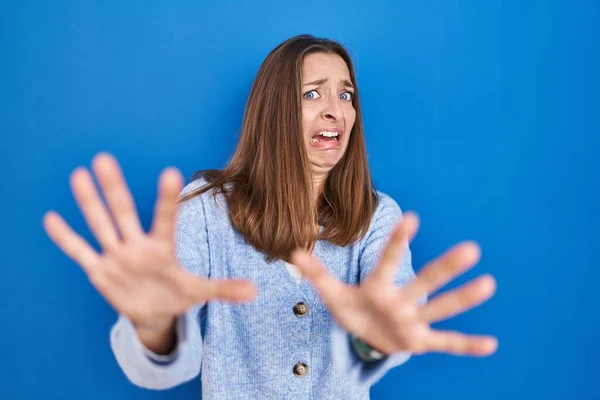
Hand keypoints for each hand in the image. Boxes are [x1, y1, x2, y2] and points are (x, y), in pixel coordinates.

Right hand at [43, 153, 255, 331]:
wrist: (153, 312)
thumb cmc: (176, 295)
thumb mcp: (199, 293)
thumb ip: (223, 289)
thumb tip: (255, 292)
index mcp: (162, 248)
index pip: (165, 219)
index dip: (167, 199)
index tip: (170, 171)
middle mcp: (137, 246)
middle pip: (124, 213)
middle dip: (114, 188)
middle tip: (104, 158)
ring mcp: (116, 256)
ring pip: (101, 225)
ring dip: (89, 203)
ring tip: (78, 174)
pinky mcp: (100, 271)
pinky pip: (80, 252)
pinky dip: (66, 238)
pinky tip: (51, 218)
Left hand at [290, 212, 497, 356]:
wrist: (367, 334)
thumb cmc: (353, 308)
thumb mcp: (333, 294)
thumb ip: (317, 274)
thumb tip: (292, 252)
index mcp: (378, 287)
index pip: (387, 261)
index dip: (398, 241)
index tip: (411, 217)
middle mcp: (401, 300)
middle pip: (424, 281)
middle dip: (445, 267)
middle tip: (472, 248)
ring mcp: (413, 320)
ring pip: (440, 307)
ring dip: (463, 298)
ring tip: (488, 283)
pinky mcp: (420, 340)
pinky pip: (446, 343)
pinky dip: (466, 345)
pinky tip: (491, 344)